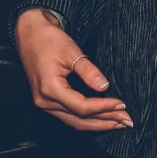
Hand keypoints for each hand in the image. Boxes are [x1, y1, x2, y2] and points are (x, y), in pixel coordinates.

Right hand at [15, 9, 131, 131]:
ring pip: (74, 122)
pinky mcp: (46, 102)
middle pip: (80, 120)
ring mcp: (43, 104)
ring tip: (118, 123)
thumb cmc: (48, 39)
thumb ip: (88, 71)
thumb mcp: (71, 52)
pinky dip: (86, 119)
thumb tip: (105, 87)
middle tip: (127, 121)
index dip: (104, 107)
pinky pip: (68, 117)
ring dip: (97, 124)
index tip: (122, 104)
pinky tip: (100, 118)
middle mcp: (44, 101)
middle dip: (105, 122)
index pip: (83, 107)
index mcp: (50, 89)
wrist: (29, 33)